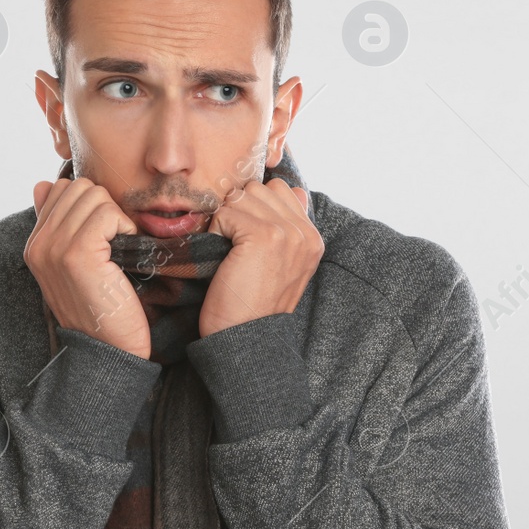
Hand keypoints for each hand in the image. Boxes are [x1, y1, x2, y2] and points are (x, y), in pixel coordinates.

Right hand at [26, 176, 151, 359]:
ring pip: (94, 195)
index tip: (103, 237)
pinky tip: (125, 252)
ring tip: (118, 249)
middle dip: (105, 208)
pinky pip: (107, 213)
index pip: (61, 189)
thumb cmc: (102, 307)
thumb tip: (44, 184)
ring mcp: (54, 248)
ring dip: (116, 218)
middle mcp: (39, 244)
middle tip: (114, 243)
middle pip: (79, 187)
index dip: (91, 206)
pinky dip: (125, 227)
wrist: (109, 350)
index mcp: (35, 244)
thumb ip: (59, 225)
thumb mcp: (73, 265)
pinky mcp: (77, 254)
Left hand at [199, 178, 322, 337]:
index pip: (282, 190)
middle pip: (259, 189)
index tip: (246, 240)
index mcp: (312, 238)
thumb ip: (288, 226)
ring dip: (226, 221)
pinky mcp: (264, 235)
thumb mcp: (281, 264)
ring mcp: (287, 232)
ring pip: (241, 196)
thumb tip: (294, 188)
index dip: (254, 208)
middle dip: (239, 211)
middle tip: (235, 248)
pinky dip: (215, 233)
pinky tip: (224, 259)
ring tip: (230, 253)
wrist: (244, 339)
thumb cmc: (251, 305)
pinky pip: (226, 212)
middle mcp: (305, 233)